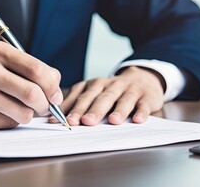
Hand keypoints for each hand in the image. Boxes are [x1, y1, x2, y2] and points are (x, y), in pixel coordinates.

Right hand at [0, 40, 62, 129]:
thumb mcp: (3, 60)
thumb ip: (31, 68)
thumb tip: (56, 87)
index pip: (36, 69)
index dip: (52, 86)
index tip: (56, 95)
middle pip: (32, 93)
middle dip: (45, 104)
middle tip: (45, 107)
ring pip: (23, 113)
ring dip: (29, 114)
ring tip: (22, 108)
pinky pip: (9, 123)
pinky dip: (13, 121)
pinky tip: (2, 112)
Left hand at [49, 66, 164, 125]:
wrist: (144, 78)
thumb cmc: (112, 90)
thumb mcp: (93, 92)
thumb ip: (75, 103)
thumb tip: (53, 119)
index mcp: (95, 84)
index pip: (82, 96)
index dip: (74, 108)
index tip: (65, 121)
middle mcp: (111, 85)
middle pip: (101, 97)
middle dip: (92, 110)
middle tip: (85, 122)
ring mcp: (129, 90)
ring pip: (123, 100)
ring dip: (118, 110)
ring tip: (112, 121)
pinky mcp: (146, 96)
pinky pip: (143, 104)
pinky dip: (141, 112)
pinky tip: (137, 119)